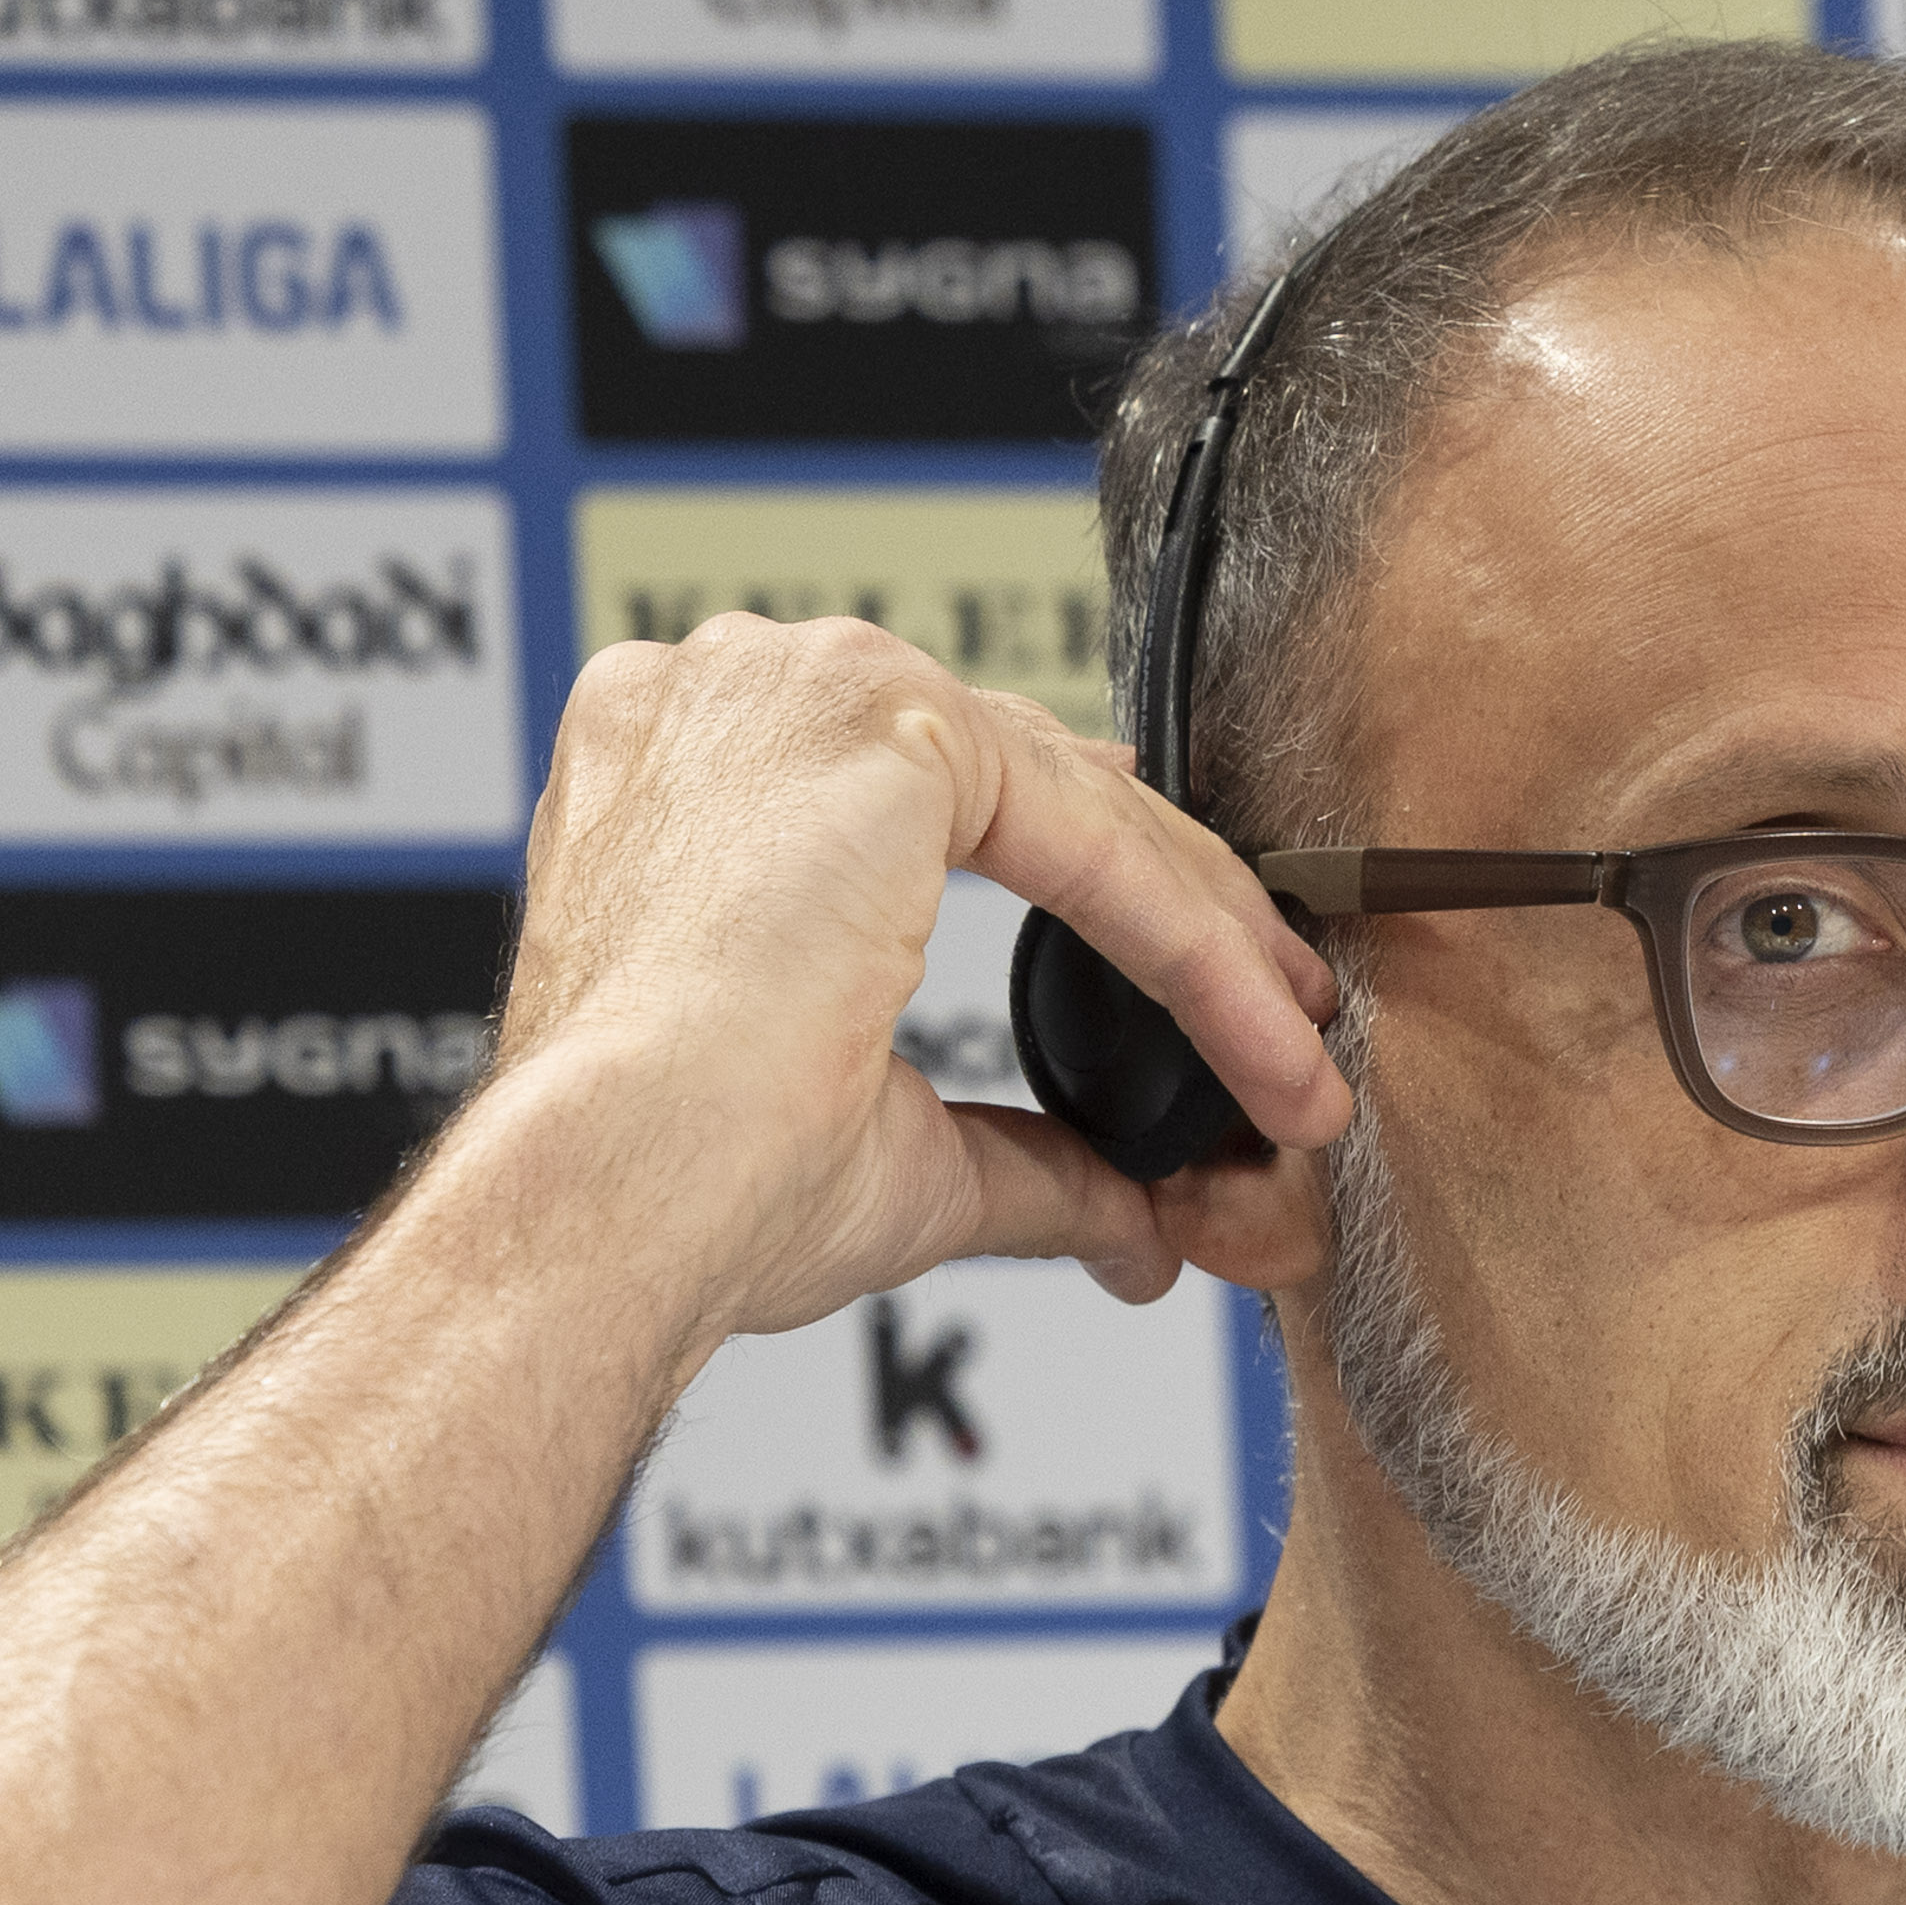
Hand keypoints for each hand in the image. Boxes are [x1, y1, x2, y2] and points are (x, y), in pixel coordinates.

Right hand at [478, 614, 1352, 1341]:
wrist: (612, 1200)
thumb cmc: (680, 1183)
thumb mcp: (888, 1151)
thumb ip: (1022, 1155)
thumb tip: (1124, 1218)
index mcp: (698, 766)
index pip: (957, 799)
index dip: (1109, 901)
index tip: (1212, 998)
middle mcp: (734, 694)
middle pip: (1030, 781)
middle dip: (1181, 915)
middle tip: (1285, 1016)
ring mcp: (794, 686)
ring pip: (1079, 798)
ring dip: (1206, 930)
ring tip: (1293, 1038)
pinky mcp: (878, 720)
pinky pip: (1094, 833)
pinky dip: (1194, 942)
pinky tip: (1262, 1027)